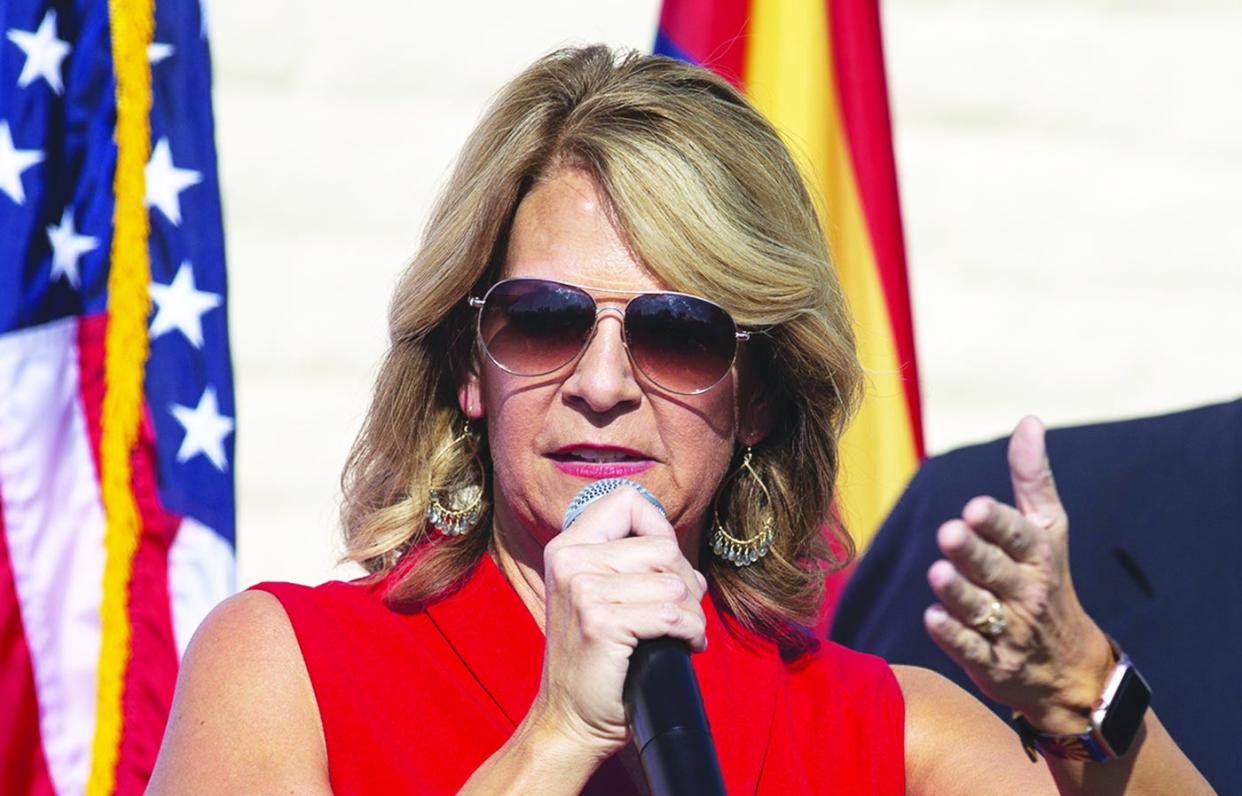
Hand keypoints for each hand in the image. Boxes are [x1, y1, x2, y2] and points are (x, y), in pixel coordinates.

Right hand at [527, 486, 707, 760]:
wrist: (570, 719)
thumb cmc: (597, 659)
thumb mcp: (601, 598)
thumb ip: (634, 566)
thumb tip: (688, 565)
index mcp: (567, 547)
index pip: (626, 500)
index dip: (659, 529)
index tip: (661, 568)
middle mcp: (570, 560)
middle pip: (663, 546)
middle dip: (684, 583)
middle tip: (677, 615)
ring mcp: (583, 590)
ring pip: (675, 583)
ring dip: (692, 615)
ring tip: (679, 635)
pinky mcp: (601, 622)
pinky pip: (673, 615)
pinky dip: (690, 634)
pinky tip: (681, 647)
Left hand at [923, 416, 1115, 733]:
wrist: (1071, 671)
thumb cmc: (1049, 583)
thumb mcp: (1049, 531)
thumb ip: (1032, 478)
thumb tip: (1028, 420)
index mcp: (1039, 557)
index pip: (1020, 536)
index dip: (998, 524)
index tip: (976, 508)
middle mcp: (1027, 593)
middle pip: (996, 571)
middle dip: (973, 553)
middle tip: (950, 533)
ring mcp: (1011, 632)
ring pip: (979, 609)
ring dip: (958, 592)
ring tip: (938, 573)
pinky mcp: (992, 665)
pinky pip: (970, 650)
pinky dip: (952, 636)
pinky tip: (933, 618)